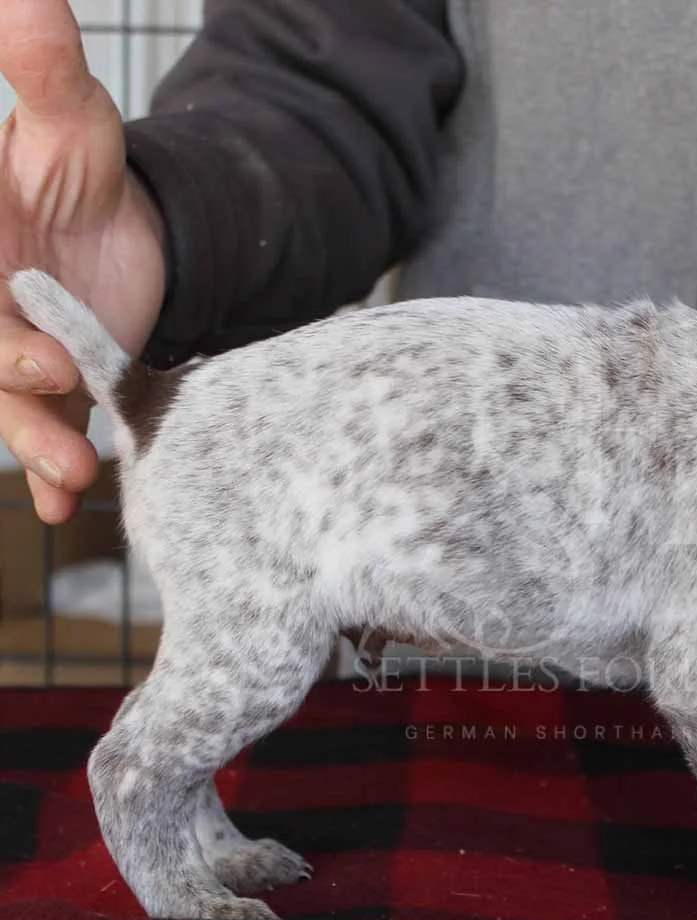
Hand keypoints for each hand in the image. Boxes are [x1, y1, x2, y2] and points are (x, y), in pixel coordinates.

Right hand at [0, 0, 166, 521]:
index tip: (19, 338)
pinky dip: (50, 471)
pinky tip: (62, 504)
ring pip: (5, 402)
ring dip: (32, 438)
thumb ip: (44, 75)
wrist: (120, 231)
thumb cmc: (81, 172)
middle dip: (4, 369)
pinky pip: (45, 435)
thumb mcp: (71, 125)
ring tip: (71, 468)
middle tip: (47, 374)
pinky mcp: (52, 392)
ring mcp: (7, 352)